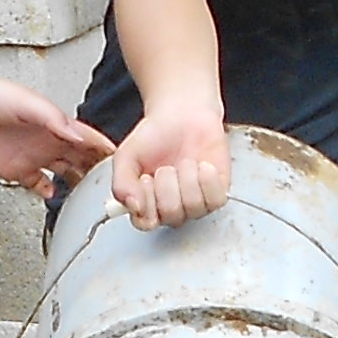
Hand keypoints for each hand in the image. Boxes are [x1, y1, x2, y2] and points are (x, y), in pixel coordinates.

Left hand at [0, 73, 108, 197]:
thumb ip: (54, 120)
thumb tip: (80, 137)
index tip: (127, 161)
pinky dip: (49, 191)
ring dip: (79, 183)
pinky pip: (38, 184)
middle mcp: (48, 140)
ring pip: (65, 172)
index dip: (107, 150)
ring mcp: (33, 155)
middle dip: (99, 170)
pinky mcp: (15, 169)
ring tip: (93, 196)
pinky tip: (54, 196)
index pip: (89, 139)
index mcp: (54, 123)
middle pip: (82, 158)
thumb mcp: (25, 103)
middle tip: (118, 185)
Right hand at [108, 93, 231, 227]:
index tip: (145, 178)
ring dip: (187, 178)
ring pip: (193, 207)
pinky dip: (208, 179)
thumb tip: (132, 206)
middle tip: (165, 167)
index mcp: (146, 205)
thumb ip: (121, 183)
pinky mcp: (217, 195)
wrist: (183, 114)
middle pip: (171, 215)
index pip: (145, 223)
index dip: (147, 201)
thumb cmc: (155, 136)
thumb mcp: (127, 156)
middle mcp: (171, 210)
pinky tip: (202, 165)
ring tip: (184, 162)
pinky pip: (215, 200)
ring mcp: (195, 204)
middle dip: (168, 184)